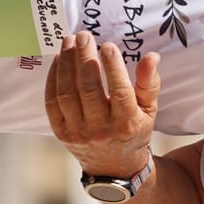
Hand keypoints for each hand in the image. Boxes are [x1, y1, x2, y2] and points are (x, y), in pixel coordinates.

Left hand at [44, 32, 161, 177]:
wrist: (113, 167)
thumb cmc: (133, 132)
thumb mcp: (149, 111)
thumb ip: (150, 84)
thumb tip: (151, 56)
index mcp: (126, 124)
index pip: (119, 92)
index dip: (113, 68)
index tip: (108, 45)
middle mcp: (100, 130)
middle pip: (88, 89)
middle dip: (85, 58)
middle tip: (84, 36)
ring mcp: (77, 132)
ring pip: (67, 93)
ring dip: (66, 64)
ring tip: (69, 41)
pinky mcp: (60, 132)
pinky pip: (52, 102)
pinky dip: (53, 78)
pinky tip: (59, 60)